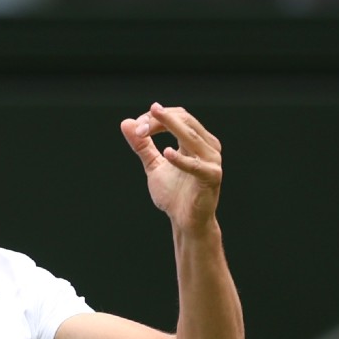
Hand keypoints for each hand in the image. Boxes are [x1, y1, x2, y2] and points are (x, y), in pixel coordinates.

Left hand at [121, 103, 223, 231]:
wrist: (186, 221)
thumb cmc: (174, 194)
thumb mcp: (154, 165)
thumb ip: (142, 146)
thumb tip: (126, 122)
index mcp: (196, 140)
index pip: (179, 116)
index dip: (157, 118)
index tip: (136, 127)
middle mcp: (207, 145)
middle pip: (185, 120)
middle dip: (159, 120)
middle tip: (139, 128)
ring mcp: (212, 160)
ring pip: (190, 136)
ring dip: (167, 129)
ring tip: (144, 130)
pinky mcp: (212, 176)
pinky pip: (195, 165)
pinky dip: (181, 159)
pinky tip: (166, 153)